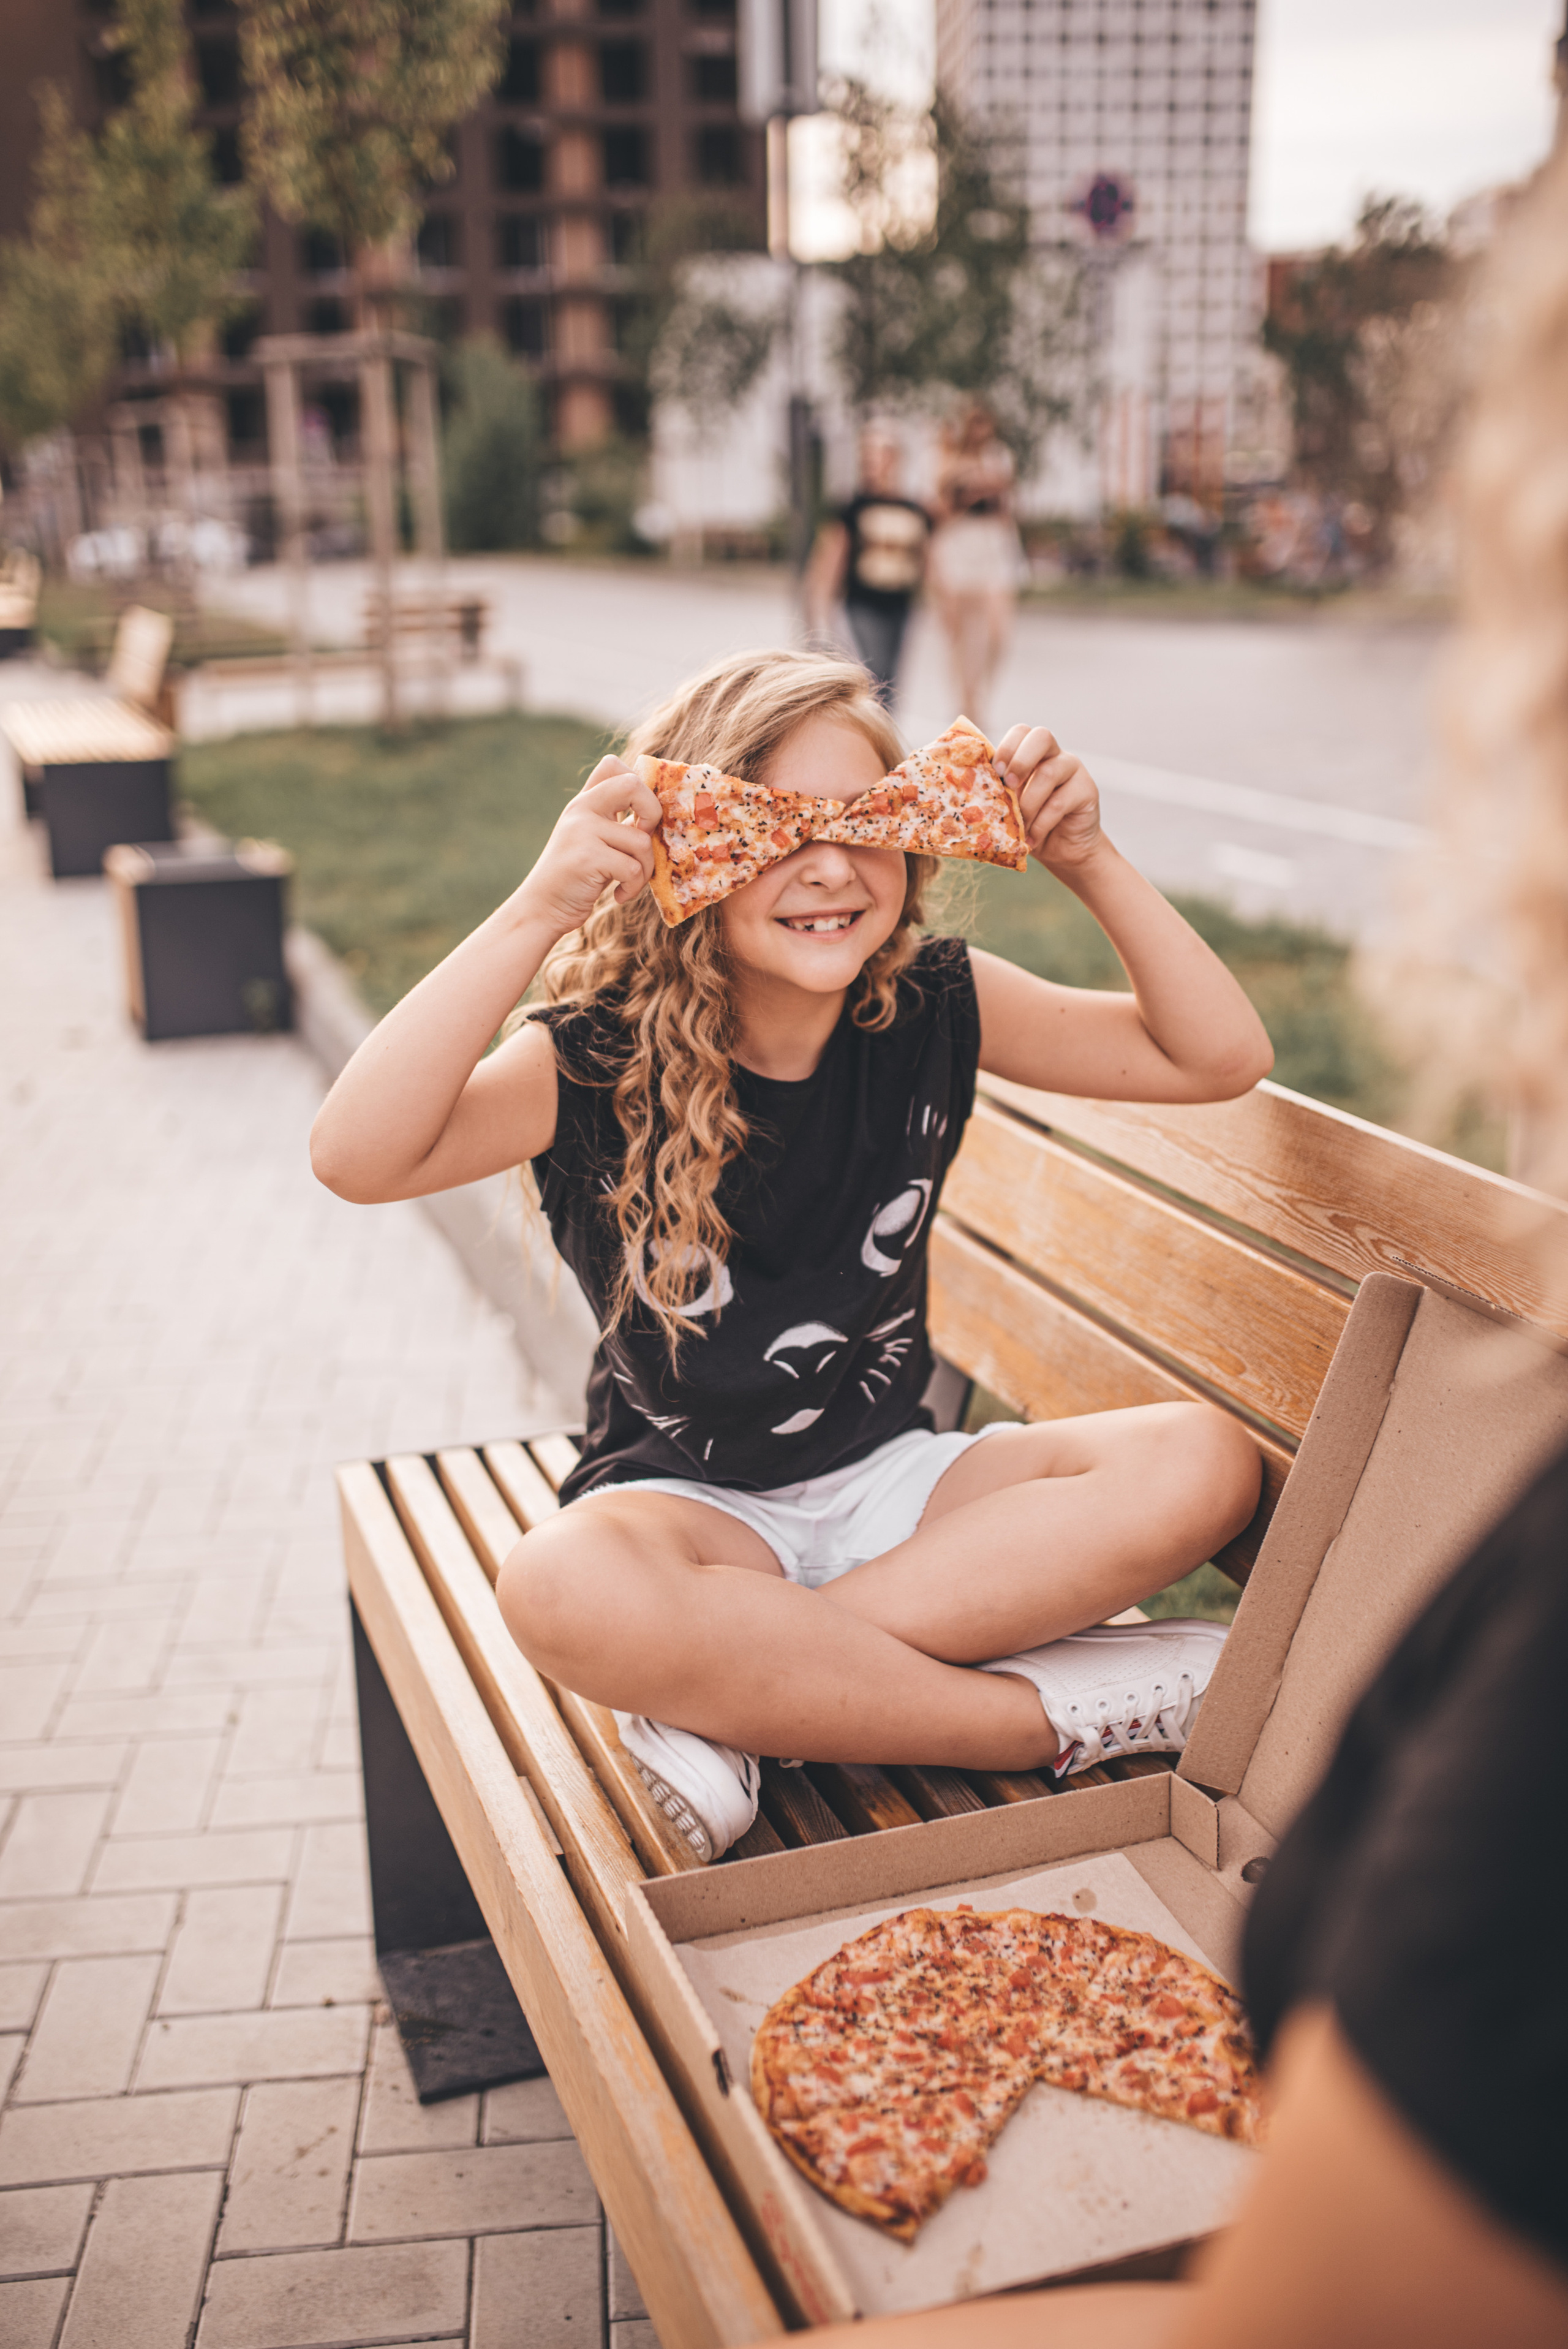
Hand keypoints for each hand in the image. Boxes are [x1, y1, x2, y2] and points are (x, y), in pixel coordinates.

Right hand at [514, 755, 662, 935]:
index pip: (612, 765)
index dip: (639, 786)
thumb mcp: (594, 840)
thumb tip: (659, 810)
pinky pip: (632, 868)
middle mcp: (580, 810)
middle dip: (653, 814)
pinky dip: (633, 887)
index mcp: (584, 802)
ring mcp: (581, 832)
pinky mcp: (587, 858)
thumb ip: (616, 821)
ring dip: (645, 869)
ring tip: (629, 882)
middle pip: (632, 785)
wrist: (542, 908)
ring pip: (641, 841)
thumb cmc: (578, 877)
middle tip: (644, 840)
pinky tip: (619, 895)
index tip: (640, 817)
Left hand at [993, 724, 1104, 871]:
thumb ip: (997, 792)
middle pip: (1041, 736)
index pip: (1021, 731)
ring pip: (1048, 773)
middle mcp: (1054, 754)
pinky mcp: (1087, 789)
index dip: (1006, 747)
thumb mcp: (1009, 806)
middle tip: (1009, 786)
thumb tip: (967, 791)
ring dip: (1028, 803)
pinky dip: (1041, 824)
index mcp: (1031, 753)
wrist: (1061, 849)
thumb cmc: (1029, 824)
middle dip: (1021, 760)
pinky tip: (1032, 838)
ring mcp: (1073, 769)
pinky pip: (1060, 802)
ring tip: (1020, 827)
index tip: (995, 772)